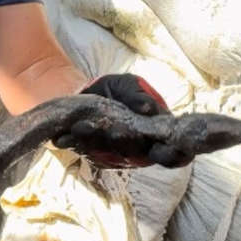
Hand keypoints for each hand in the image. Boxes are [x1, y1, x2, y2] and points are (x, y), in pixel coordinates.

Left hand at [54, 74, 191, 168]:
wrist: (83, 94)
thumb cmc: (115, 90)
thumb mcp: (127, 85)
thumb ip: (138, 95)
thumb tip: (148, 108)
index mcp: (157, 132)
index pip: (176, 153)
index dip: (173, 155)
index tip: (160, 150)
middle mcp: (141, 149)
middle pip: (138, 154)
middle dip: (123, 143)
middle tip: (112, 131)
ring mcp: (118, 154)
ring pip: (109, 154)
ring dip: (94, 143)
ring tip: (79, 127)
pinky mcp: (97, 156)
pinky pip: (87, 152)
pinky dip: (76, 143)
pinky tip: (64, 136)